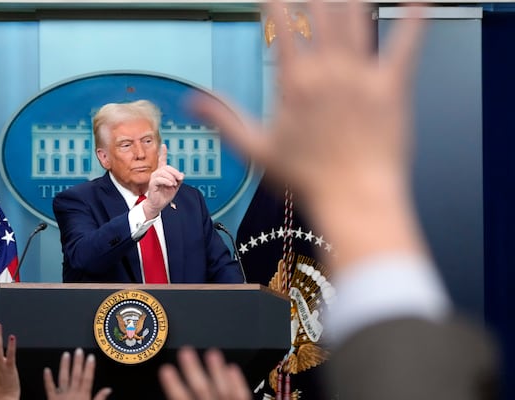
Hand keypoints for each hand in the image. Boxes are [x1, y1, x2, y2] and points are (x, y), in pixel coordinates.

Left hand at [44, 348, 110, 399]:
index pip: (87, 379)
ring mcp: (61, 396)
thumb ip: (100, 399)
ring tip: (66, 354)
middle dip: (78, 363)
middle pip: (76, 376)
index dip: (89, 367)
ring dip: (64, 366)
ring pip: (63, 378)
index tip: (90, 357)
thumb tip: (108, 389)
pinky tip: (46, 370)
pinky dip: (47, 379)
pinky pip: (49, 388)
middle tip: (78, 351)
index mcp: (83, 397)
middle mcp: (72, 394)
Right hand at [143, 144, 183, 218]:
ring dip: (171, 177)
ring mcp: (154, 178)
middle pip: (167, 167)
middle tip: (180, 178)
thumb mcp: (175, 187)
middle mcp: (157, 174)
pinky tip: (171, 184)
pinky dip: (167, 181)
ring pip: (163, 172)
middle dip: (175, 172)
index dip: (163, 153)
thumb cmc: (165, 195)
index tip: (164, 145)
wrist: (158, 205)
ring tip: (174, 184)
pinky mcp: (152, 183)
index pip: (162, 161)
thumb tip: (182, 174)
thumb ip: (178, 180)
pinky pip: (160, 179)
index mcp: (162, 173)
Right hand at [159, 347, 250, 399]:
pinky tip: (232, 367)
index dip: (173, 385)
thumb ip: (181, 396)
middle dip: (193, 370)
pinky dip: (238, 382)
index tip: (165, 370)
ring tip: (212, 352)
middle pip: (202, 390)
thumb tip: (171, 383)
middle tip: (186, 351)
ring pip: (224, 390)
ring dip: (217, 370)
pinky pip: (242, 396)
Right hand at [192, 0, 426, 268]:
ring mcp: (363, 76)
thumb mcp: (256, 150)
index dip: (275, 3)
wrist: (354, 198)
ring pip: (356, 18)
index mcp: (296, 83)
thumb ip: (224, 119)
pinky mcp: (392, 87)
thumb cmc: (308, 180)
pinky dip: (414, 17)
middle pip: (321, 12)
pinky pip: (406, 43)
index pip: (283, 25)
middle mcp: (329, 71)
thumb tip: (194, 102)